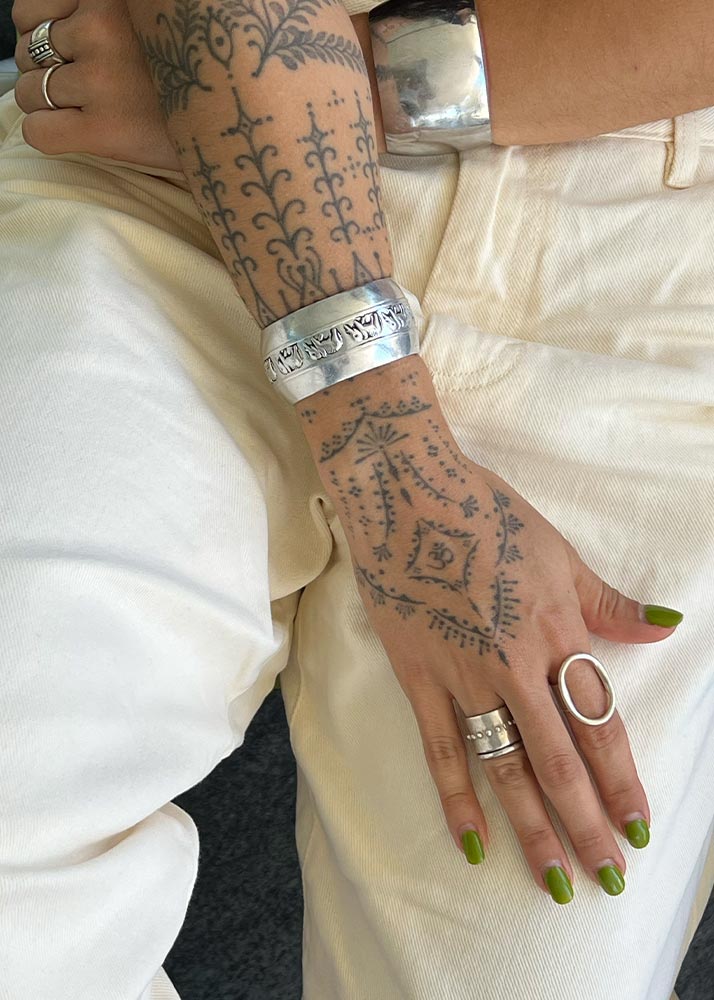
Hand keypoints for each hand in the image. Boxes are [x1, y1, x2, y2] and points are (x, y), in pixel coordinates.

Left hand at [12, 1, 376, 167]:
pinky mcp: (104, 132)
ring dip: (44, 101)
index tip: (64, 43)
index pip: (37, 1)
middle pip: (29, 44)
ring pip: (30, 89)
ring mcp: (102, 80)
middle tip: (75, 84)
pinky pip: (40, 131)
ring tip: (77, 112)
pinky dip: (46, 134)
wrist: (263, 129)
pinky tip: (72, 136)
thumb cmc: (230, 74)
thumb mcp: (192, 25)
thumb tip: (119, 18)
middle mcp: (104, 28)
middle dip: (43, 65)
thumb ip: (153, 15)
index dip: (43, 25)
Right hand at [299, 355, 681, 901]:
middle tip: (607, 878)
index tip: (637, 827)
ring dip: (532, 828)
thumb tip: (666, 629)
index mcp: (556, 631)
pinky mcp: (418, 677)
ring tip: (554, 881)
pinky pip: (440, 748)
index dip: (621, 780)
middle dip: (586, 824)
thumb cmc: (486, 513)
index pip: (598, 723)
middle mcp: (515, 664)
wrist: (407, 492)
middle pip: (559, 760)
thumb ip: (608, 602)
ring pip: (504, 766)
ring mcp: (463, 674)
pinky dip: (456, 798)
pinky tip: (473, 842)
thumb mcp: (559, 552)